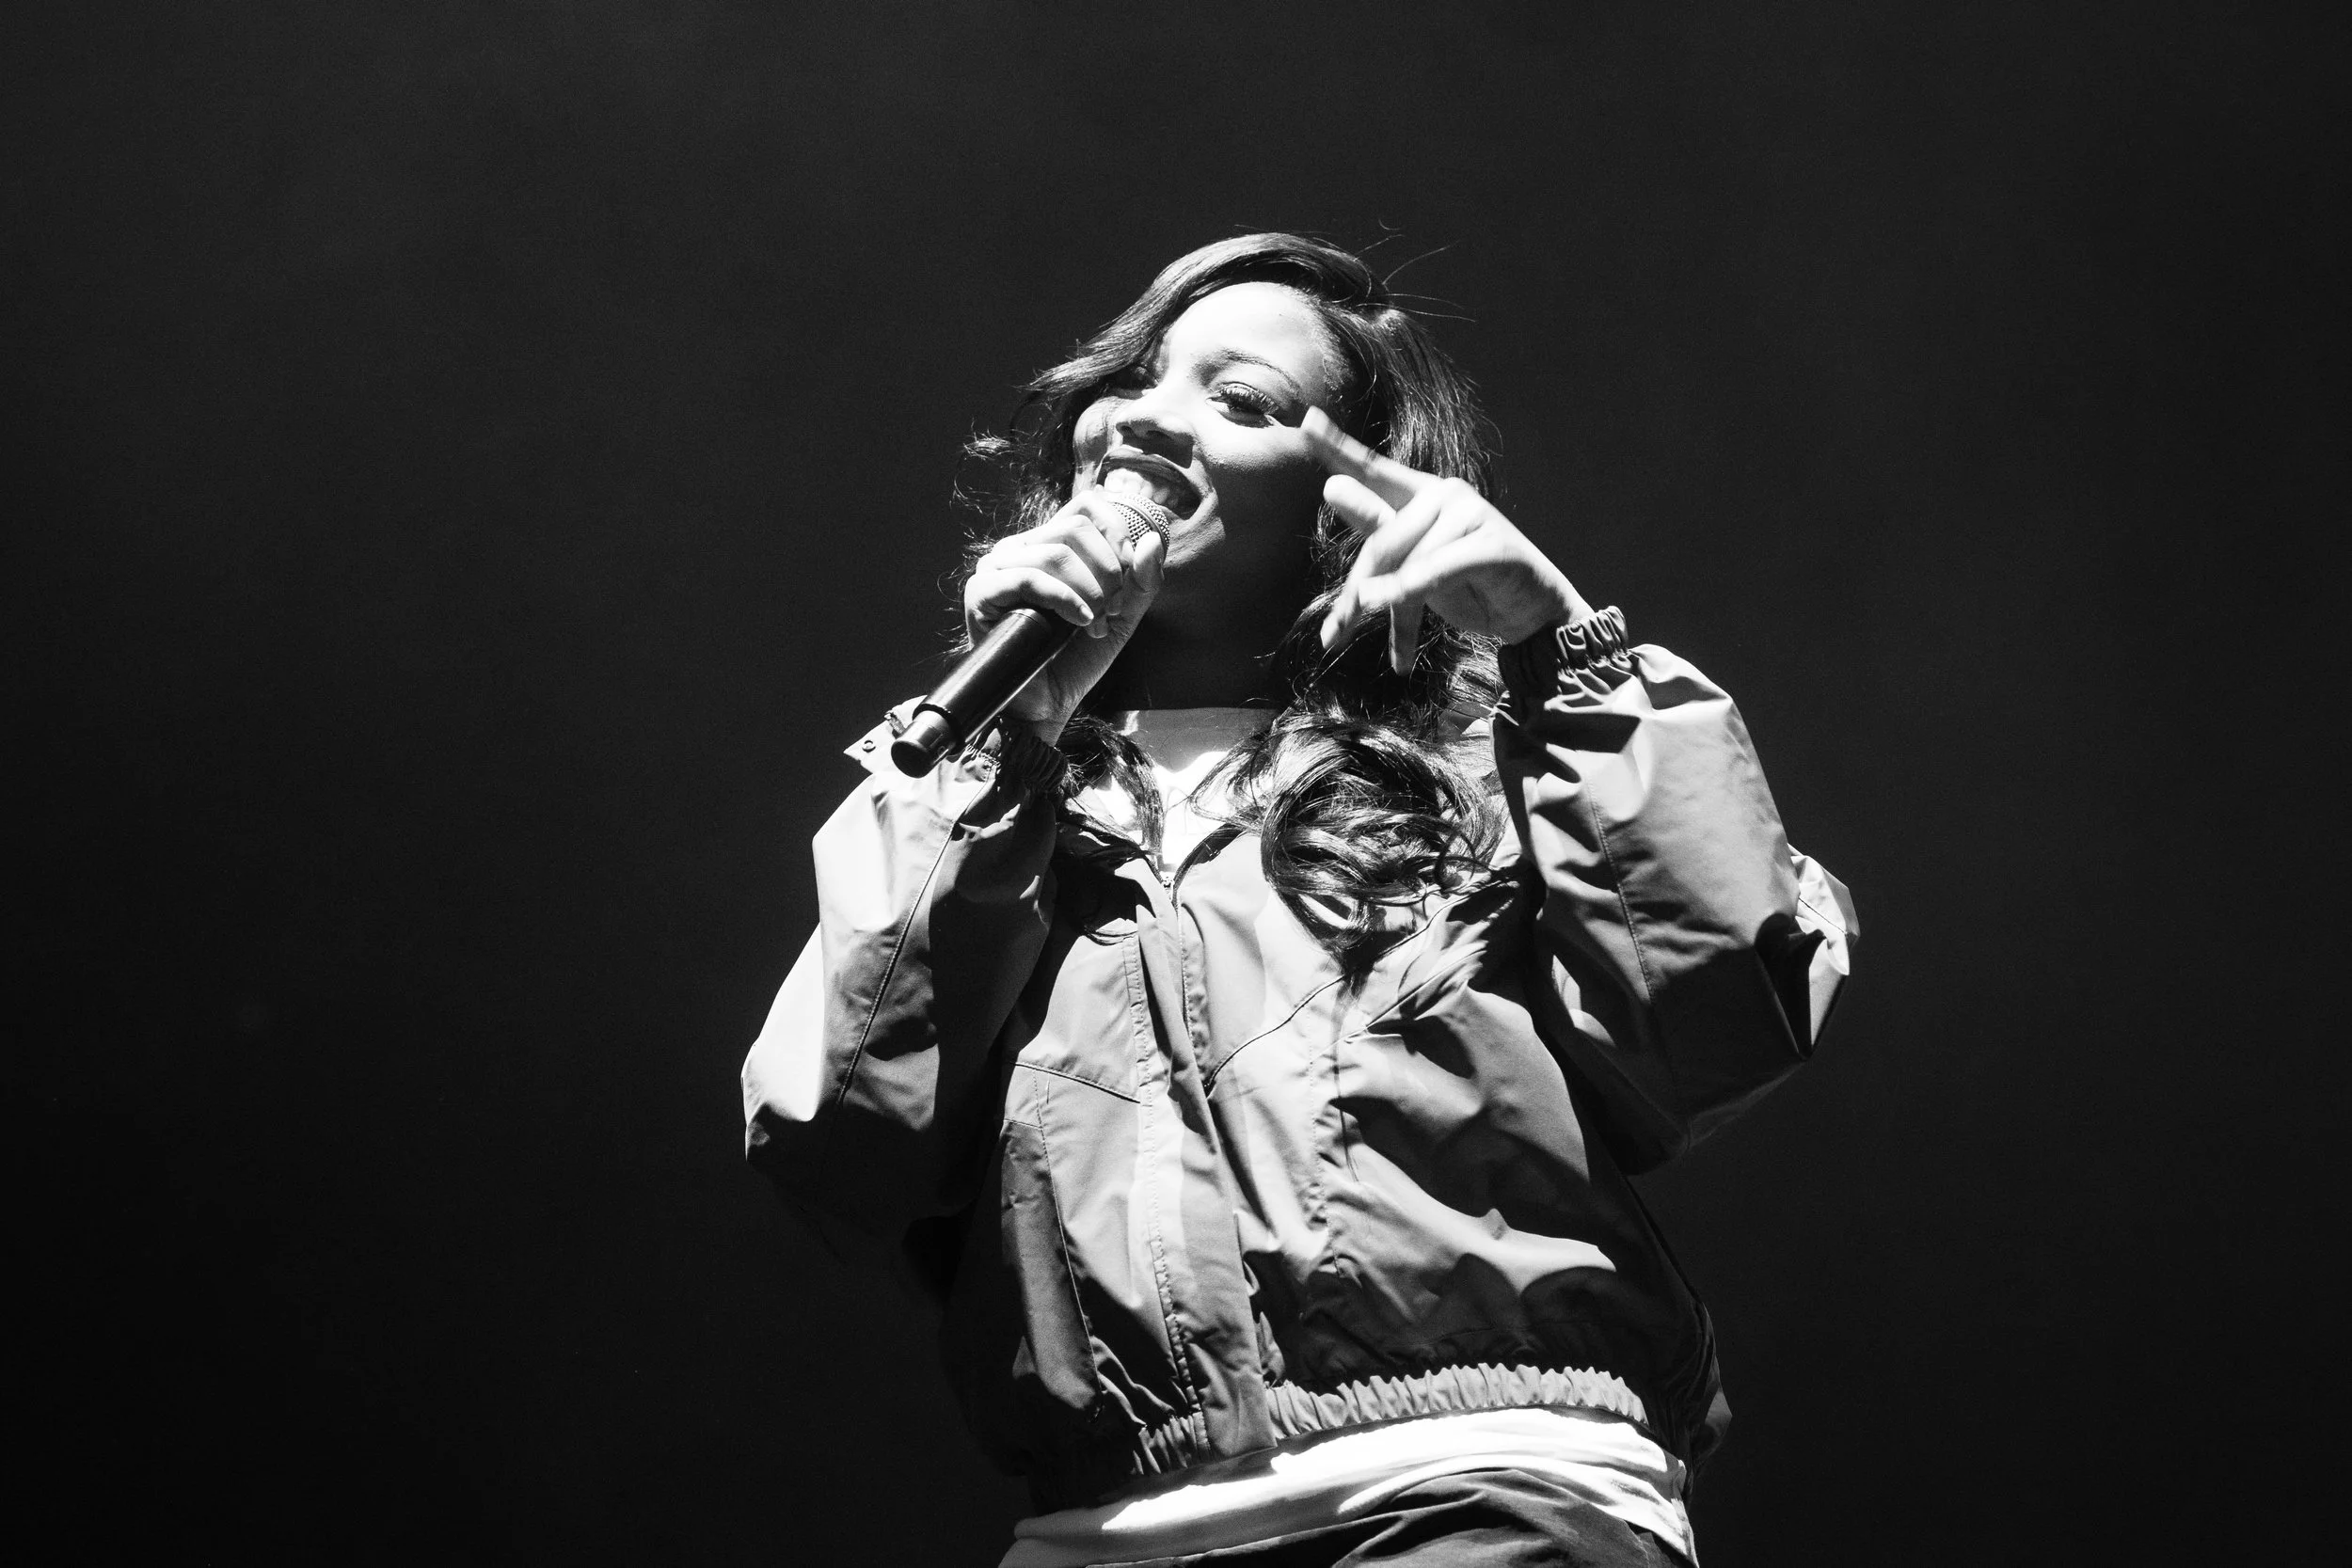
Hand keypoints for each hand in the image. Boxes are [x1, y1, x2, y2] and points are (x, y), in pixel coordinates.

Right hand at [963, 494, 1167, 738]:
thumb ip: (1141, 580)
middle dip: (1107, 571)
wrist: (1047, 706)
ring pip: (1055, 552)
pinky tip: (1080, 622)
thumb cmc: (1077, 660)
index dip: (1116, 534)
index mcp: (1049, 543)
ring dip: (1089, 591)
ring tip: (1093, 625)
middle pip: (1075, 528)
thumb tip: (1152, 540)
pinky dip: (1064, 598)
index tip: (1125, 578)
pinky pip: (1028, 577)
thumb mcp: (1121, 616)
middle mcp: (1019, 548)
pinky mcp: (981, 593)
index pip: (1086, 505)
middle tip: (1109, 610)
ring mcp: (997, 567)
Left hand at [1302, 408, 1591, 673]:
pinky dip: (1409, 592)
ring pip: (1408, 562)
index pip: (1373, 468)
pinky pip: (1436, 570)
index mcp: (1421, 494)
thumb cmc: (1470, 584)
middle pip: (1381, 540)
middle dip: (1358, 591)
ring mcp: (1472, 513)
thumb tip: (1331, 487)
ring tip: (1395, 653)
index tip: (1307, 421)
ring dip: (1392, 610)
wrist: (1531, 614)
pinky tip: (1387, 613)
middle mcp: (1444, 494)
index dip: (1339, 447)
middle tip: (1334, 635)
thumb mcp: (1413, 562)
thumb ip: (1377, 528)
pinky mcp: (1492, 544)